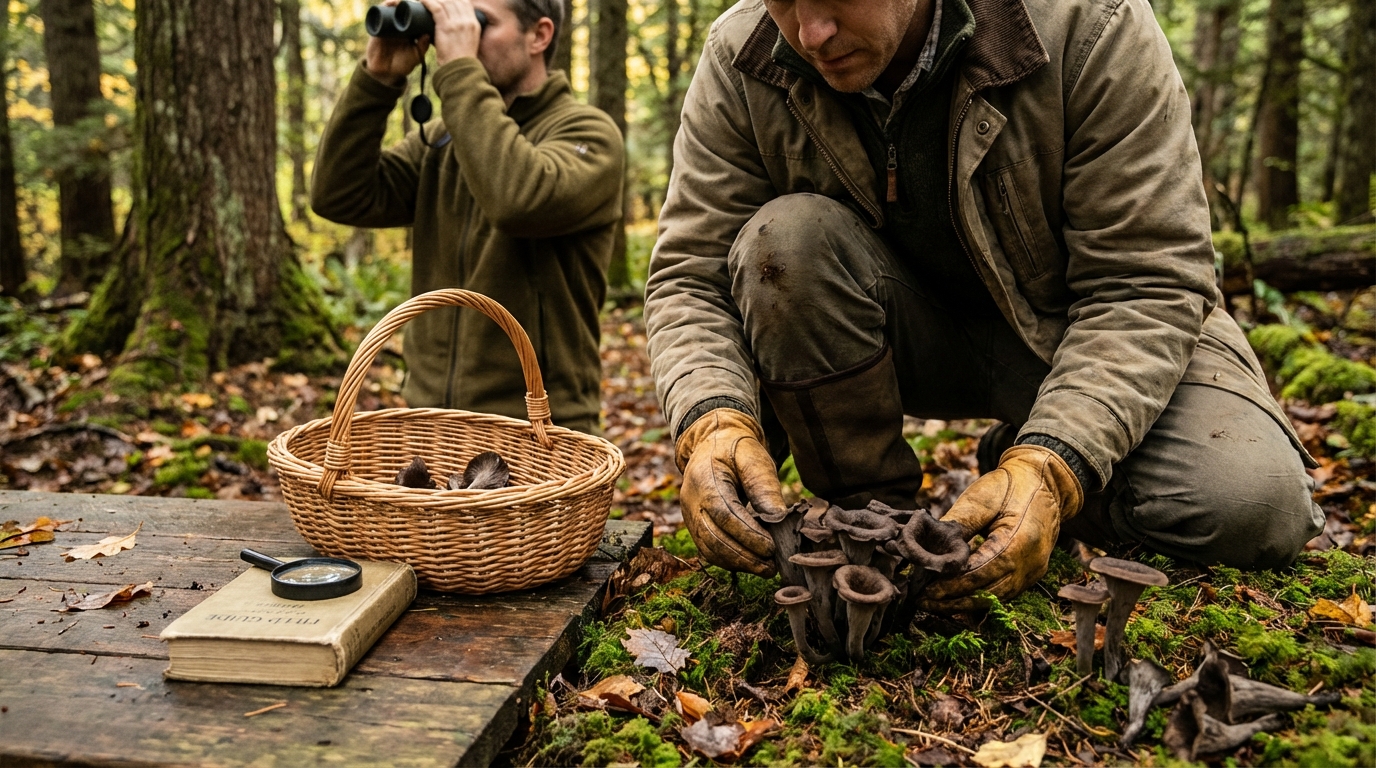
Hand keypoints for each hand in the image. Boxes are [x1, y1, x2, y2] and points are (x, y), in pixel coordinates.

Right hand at [364, 0, 428, 86]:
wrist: (386, 73)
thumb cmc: (402, 65)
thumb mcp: (416, 56)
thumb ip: (422, 46)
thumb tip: (428, 33)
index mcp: (410, 32)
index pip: (414, 17)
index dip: (418, 9)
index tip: (425, 4)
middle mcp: (399, 27)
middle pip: (402, 10)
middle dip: (407, 3)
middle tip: (415, 0)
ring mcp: (388, 27)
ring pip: (391, 10)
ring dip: (395, 2)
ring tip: (401, 0)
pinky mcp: (378, 28)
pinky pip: (379, 14)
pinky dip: (383, 7)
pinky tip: (389, 4)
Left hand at [418, 0, 483, 65]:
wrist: (460, 70)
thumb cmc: (460, 60)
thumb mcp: (469, 42)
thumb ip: (463, 32)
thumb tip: (451, 25)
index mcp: (474, 24)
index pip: (465, 3)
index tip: (445, 0)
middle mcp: (467, 21)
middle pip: (455, 0)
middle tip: (433, 1)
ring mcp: (457, 23)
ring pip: (445, 2)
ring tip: (424, 0)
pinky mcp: (446, 26)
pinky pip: (436, 8)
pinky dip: (427, 2)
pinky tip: (421, 0)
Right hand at [675, 408, 784, 575]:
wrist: (712, 445)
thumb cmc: (736, 450)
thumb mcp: (753, 458)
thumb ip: (763, 486)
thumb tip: (778, 518)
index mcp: (704, 479)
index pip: (724, 514)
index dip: (747, 535)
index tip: (771, 548)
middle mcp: (691, 500)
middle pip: (714, 537)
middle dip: (744, 556)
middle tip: (771, 567)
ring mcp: (690, 516)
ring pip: (709, 549)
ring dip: (737, 563)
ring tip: (765, 569)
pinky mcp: (695, 526)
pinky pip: (708, 550)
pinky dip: (729, 561)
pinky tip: (750, 563)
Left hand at [919, 444, 1083, 612]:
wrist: (1046, 482)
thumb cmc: (1010, 486)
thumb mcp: (982, 500)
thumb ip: (958, 526)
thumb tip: (930, 549)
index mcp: (1018, 542)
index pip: (980, 573)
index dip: (951, 585)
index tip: (925, 590)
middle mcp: (1031, 563)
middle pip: (988, 592)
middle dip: (955, 600)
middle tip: (924, 602)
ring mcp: (1034, 570)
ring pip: (997, 598)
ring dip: (967, 603)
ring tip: (937, 603)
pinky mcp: (1033, 572)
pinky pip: (1006, 592)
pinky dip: (982, 596)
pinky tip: (959, 596)